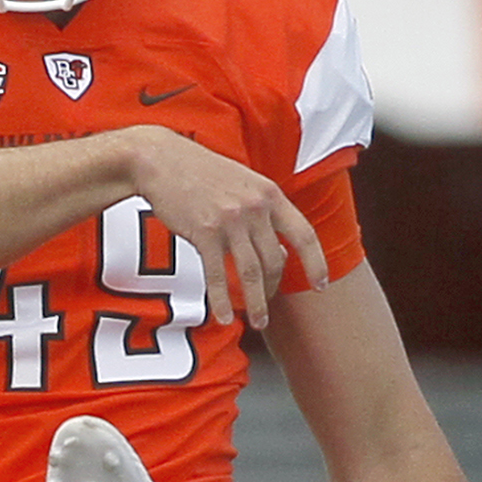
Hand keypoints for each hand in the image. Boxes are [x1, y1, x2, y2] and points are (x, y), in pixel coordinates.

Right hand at [129, 128, 327, 327]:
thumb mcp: (242, 182)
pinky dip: (222, 300)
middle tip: (268, 306)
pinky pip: (218, 275)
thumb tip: (278, 251)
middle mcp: (254, 207)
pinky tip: (224, 316)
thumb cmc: (200, 171)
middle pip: (275, 260)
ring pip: (252, 273)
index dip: (316, 263)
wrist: (160, 160)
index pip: (304, 234)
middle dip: (273, 288)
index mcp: (269, 193)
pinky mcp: (204, 232)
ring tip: (259, 322)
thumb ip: (262, 212)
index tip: (321, 285)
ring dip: (257, 303)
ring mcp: (230, 220)